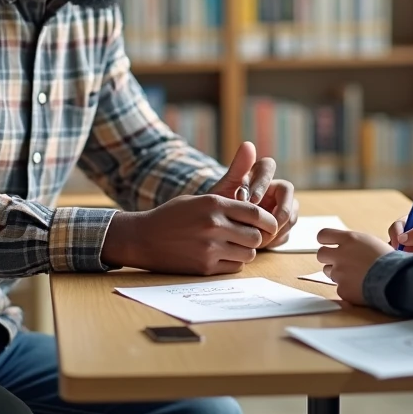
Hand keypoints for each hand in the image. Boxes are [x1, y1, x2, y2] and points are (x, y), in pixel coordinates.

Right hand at [101, 193, 278, 275]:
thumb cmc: (173, 215)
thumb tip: (251, 146)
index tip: (269, 223)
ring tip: (234, 244)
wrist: (143, 238)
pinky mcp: (205, 267)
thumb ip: (231, 179)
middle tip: (249, 235)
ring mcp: (209, 248)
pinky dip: (233, 262)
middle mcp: (214, 225)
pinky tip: (222, 255)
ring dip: (245, 250)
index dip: (268, 220)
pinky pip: (235, 267)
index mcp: (214, 204)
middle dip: (257, 236)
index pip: (256, 213)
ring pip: (249, 254)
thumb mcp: (200, 196)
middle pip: (256, 236)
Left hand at [208, 141, 298, 247]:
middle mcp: (274, 188)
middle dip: (278, 210)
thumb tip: (248, 144)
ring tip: (257, 237)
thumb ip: (237, 169)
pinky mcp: (283, 225)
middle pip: (288, 191)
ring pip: (291, 213)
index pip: (269, 166)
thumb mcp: (224, 189)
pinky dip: (276, 239)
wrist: (218, 230)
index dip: (262, 183)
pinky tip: (262, 244)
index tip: (250, 200)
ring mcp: (282, 206)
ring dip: (277, 227)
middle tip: (261, 224)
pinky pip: (287, 232)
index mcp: (259, 173)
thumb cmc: (220, 206)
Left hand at [316, 229, 393, 304]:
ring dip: (338, 273)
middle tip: (341, 262)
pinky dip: (348, 289)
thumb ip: (355, 243)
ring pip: (329, 272)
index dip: (325, 240)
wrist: (397, 279)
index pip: (323, 235)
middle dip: (328, 258)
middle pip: (321, 254)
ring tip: (356, 275)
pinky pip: (340, 288)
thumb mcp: (372, 242)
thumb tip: (347, 245)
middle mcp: (341, 255)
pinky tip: (361, 287)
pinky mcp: (342, 289)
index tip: (328, 244)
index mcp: (349, 239)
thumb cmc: (390, 260)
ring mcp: (340, 273)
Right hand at [386, 210, 412, 262]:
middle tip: (402, 255)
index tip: (398, 243)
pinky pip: (401, 257)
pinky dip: (403, 260)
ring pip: (396, 247)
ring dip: (400, 253)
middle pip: (396, 234)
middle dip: (397, 244)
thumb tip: (402, 237)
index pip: (401, 222)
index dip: (397, 232)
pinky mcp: (412, 255)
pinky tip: (411, 264)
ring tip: (410, 260)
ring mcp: (412, 243)